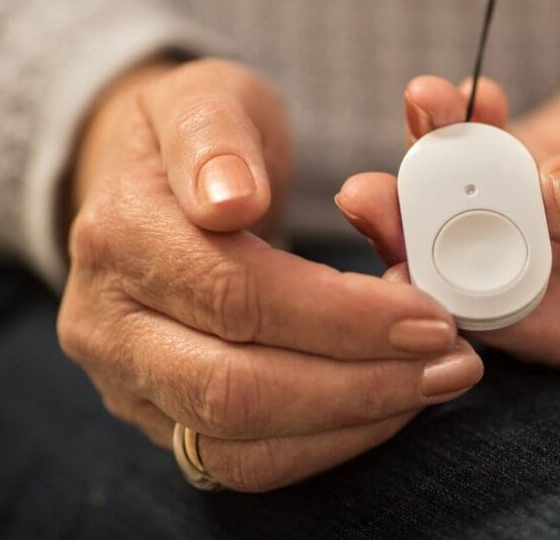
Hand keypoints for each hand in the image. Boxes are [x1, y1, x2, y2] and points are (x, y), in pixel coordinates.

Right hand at [58, 58, 482, 491]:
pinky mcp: (163, 418)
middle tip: (452, 360)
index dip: (340, 314)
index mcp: (119, 234)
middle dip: (359, 383)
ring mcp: (129, 381)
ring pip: (239, 444)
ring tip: (435, 383)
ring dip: (352, 423)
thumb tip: (228, 201)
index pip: (236, 293)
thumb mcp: (206, 98)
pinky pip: (245, 462)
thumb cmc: (202, 139)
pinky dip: (328, 444)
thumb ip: (215, 137)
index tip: (428, 311)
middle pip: (234, 386)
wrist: (154, 187)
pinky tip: (391, 406)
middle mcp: (107, 322)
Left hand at [336, 0, 559, 373]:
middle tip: (372, 198)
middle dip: (427, 237)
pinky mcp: (547, 166)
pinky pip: (491, 155)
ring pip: (478, 212)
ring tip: (412, 118)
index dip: (477, 299)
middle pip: (492, 275)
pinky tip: (447, 94)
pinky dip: (464, 126)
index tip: (415, 263)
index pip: (548, 328)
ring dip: (432, 171)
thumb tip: (554, 198)